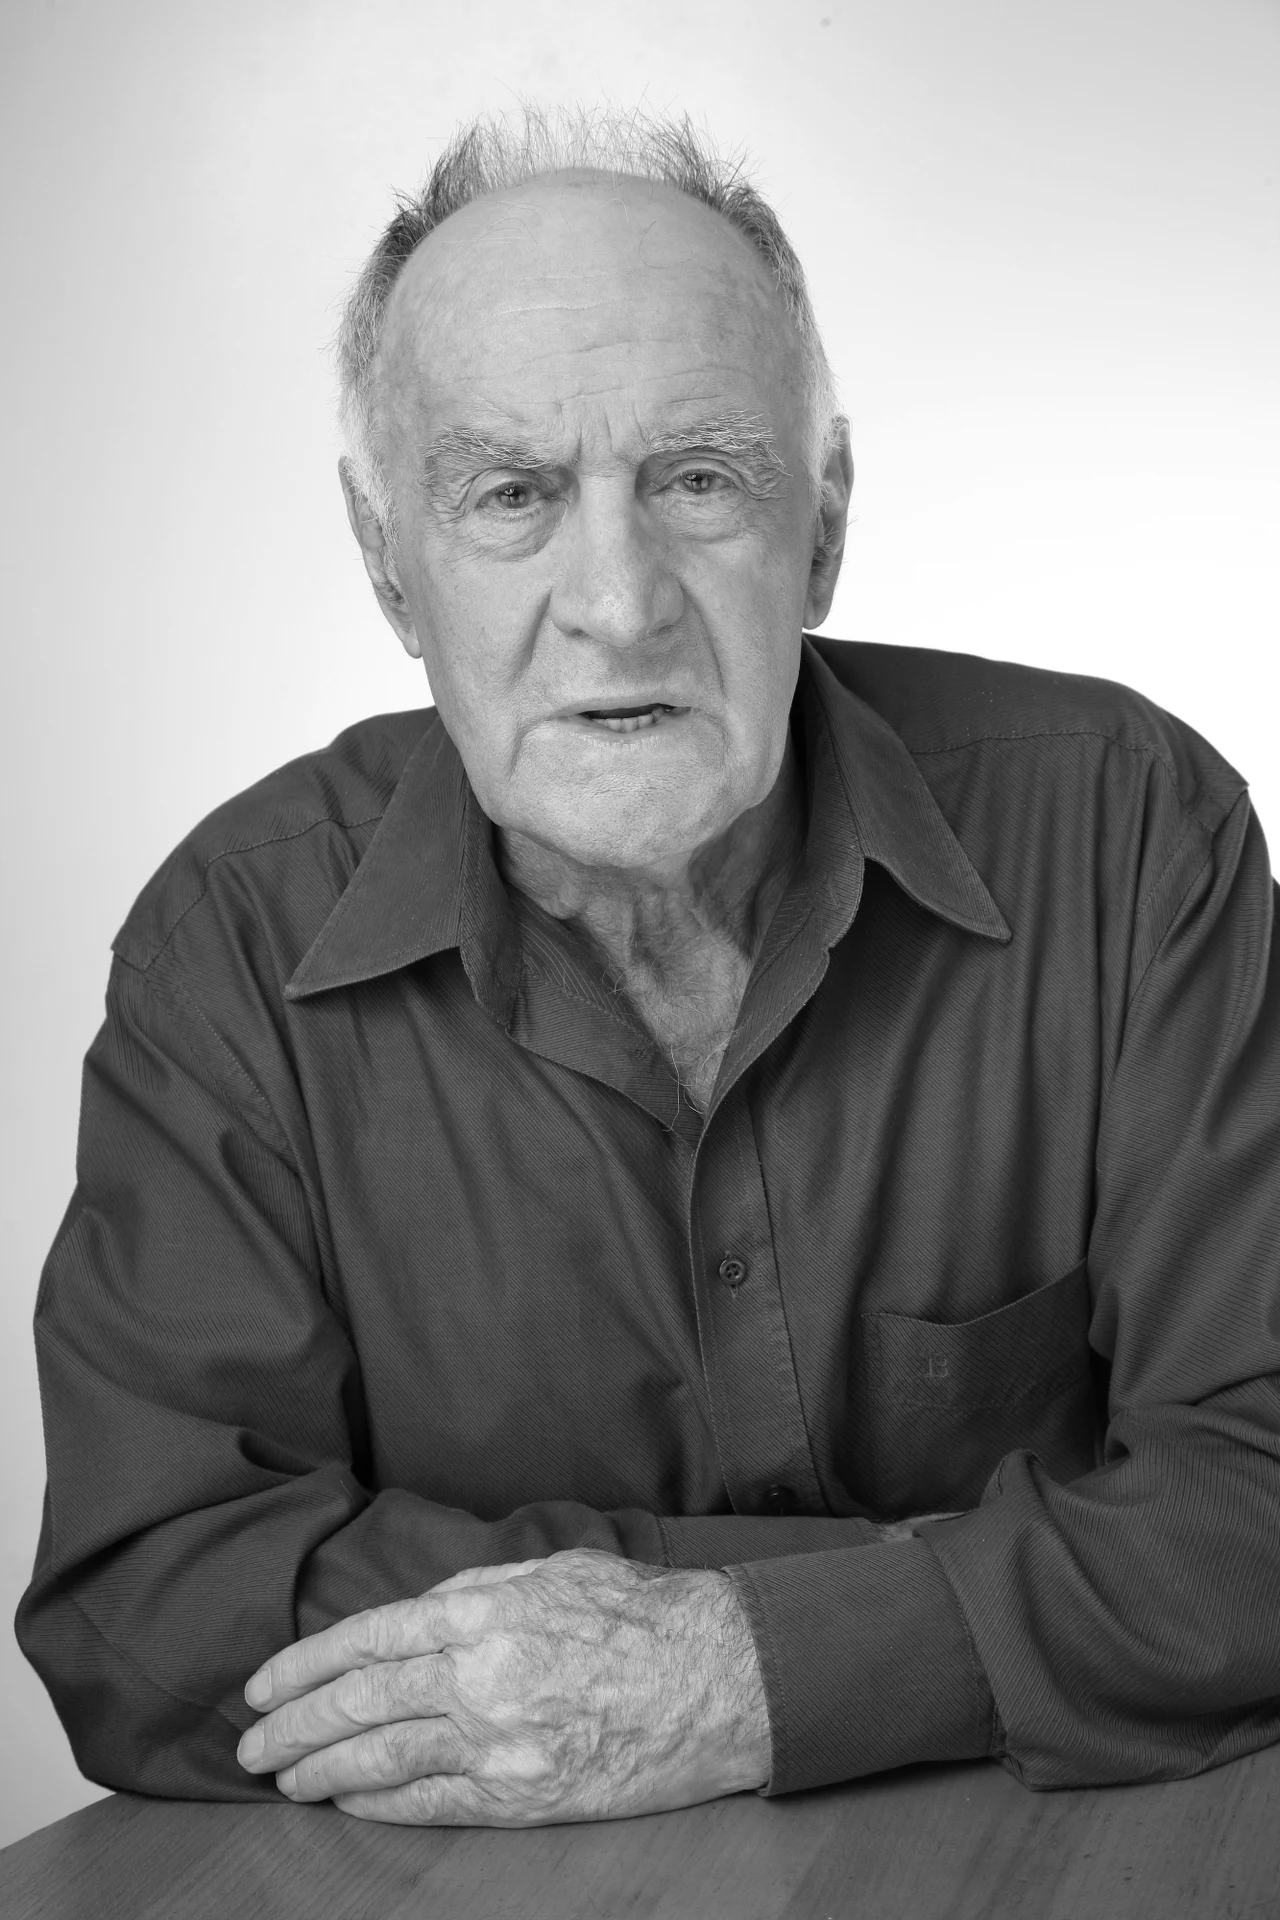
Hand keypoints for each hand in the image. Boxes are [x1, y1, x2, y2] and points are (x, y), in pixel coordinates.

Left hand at [235, 1549, 770, 1825]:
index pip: (365, 1639)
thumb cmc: (641, 1612)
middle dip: (292, 1727)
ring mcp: (499, 1742)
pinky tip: (348, 1806)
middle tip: (250, 1746)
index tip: (262, 1686)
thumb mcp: (552, 1570)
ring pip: (382, 1762)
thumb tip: (415, 1614)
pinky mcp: (524, 1796)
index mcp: (481, 1611)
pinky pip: (431, 1806)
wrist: (719, 1676)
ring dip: (322, 1773)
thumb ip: (477, 1591)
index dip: (303, 1667)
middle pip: (358, 1705)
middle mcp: (478, 1675)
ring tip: (285, 1780)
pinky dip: (379, 1807)